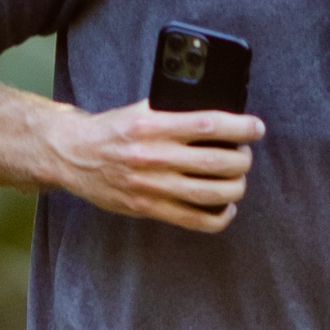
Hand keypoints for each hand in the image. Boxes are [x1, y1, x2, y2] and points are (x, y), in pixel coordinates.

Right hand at [50, 101, 265, 232]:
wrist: (73, 155)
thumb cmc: (112, 130)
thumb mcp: (141, 109)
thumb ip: (174, 111)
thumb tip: (219, 114)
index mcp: (152, 125)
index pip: (208, 124)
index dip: (240, 127)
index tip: (256, 128)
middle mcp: (153, 156)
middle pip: (216, 161)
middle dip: (242, 160)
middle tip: (246, 155)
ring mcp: (151, 186)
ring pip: (210, 193)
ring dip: (235, 188)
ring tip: (238, 180)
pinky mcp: (147, 208)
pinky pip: (193, 220)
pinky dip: (218, 217)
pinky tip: (225, 208)